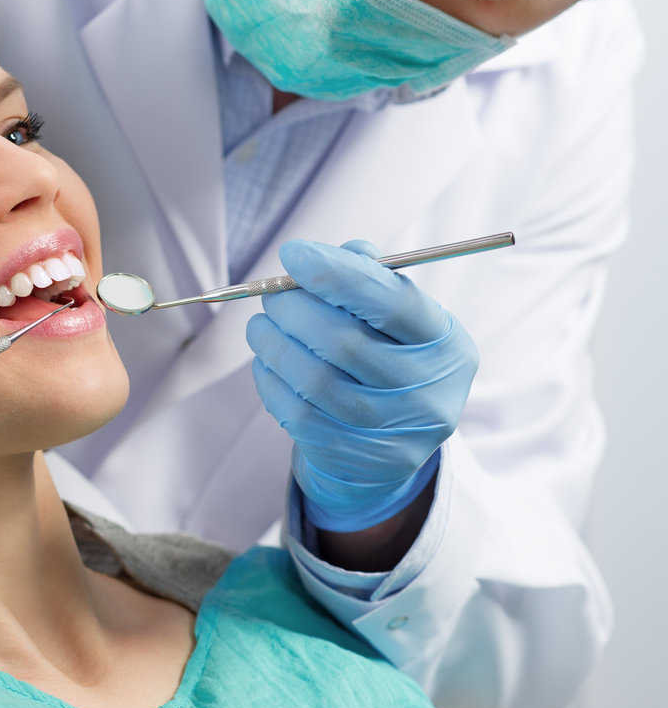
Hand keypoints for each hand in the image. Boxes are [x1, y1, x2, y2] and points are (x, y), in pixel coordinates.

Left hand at [245, 239, 477, 531]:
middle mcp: (427, 392)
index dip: (337, 275)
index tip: (294, 253)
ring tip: (261, 325)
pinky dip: (270, 379)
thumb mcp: (399, 321)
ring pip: (314, 380)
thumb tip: (339, 254)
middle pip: (345, 342)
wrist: (389, 445)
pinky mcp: (351, 454)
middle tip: (273, 296)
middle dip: (295, 310)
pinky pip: (296, 412)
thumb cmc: (389, 360)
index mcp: (446, 345)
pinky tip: (267, 361)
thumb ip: (373, 280)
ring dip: (273, 343)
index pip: (393, 302)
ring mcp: (389, 430)